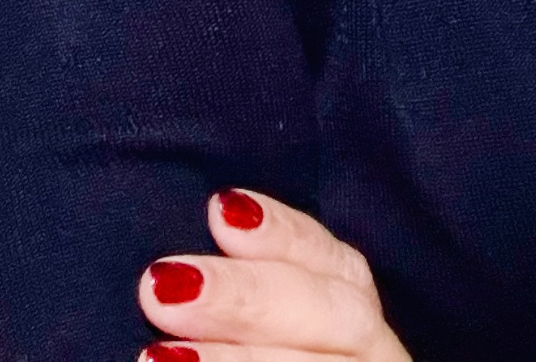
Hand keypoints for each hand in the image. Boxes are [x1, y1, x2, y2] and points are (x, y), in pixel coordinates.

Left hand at [137, 189, 411, 361]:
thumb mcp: (281, 340)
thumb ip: (256, 310)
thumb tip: (185, 255)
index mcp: (362, 337)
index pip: (342, 274)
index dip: (286, 235)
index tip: (219, 209)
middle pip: (336, 322)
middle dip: (249, 298)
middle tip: (159, 284)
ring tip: (152, 360)